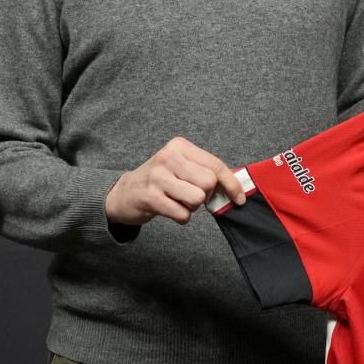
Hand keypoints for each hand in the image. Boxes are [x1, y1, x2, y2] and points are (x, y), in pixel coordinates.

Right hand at [105, 136, 247, 226]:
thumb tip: (236, 187)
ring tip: (178, 201)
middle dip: (205, 195)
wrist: (124, 193)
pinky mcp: (150, 197)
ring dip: (192, 207)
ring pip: (197, 198)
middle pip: (209, 182)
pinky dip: (181, 217)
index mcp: (180, 146)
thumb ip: (205, 172)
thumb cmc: (160, 181)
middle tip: (190, 195)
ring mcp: (157, 177)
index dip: (231, 184)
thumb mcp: (181, 167)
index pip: (215, 165)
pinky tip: (170, 209)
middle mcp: (168, 157)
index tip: (239, 199)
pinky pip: (183, 214)